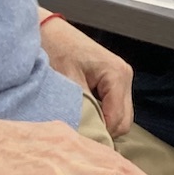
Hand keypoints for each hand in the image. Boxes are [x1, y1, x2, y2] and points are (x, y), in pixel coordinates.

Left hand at [38, 14, 134, 137]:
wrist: (48, 31)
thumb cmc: (56, 50)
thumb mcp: (67, 82)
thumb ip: (82, 109)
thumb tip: (86, 138)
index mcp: (118, 75)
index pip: (118, 121)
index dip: (100, 136)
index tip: (78, 144)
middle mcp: (125, 77)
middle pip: (124, 122)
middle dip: (103, 132)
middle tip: (78, 137)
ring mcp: (121, 79)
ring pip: (120, 117)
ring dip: (101, 125)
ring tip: (78, 125)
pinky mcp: (113, 82)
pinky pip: (113, 108)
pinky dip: (100, 116)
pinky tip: (82, 115)